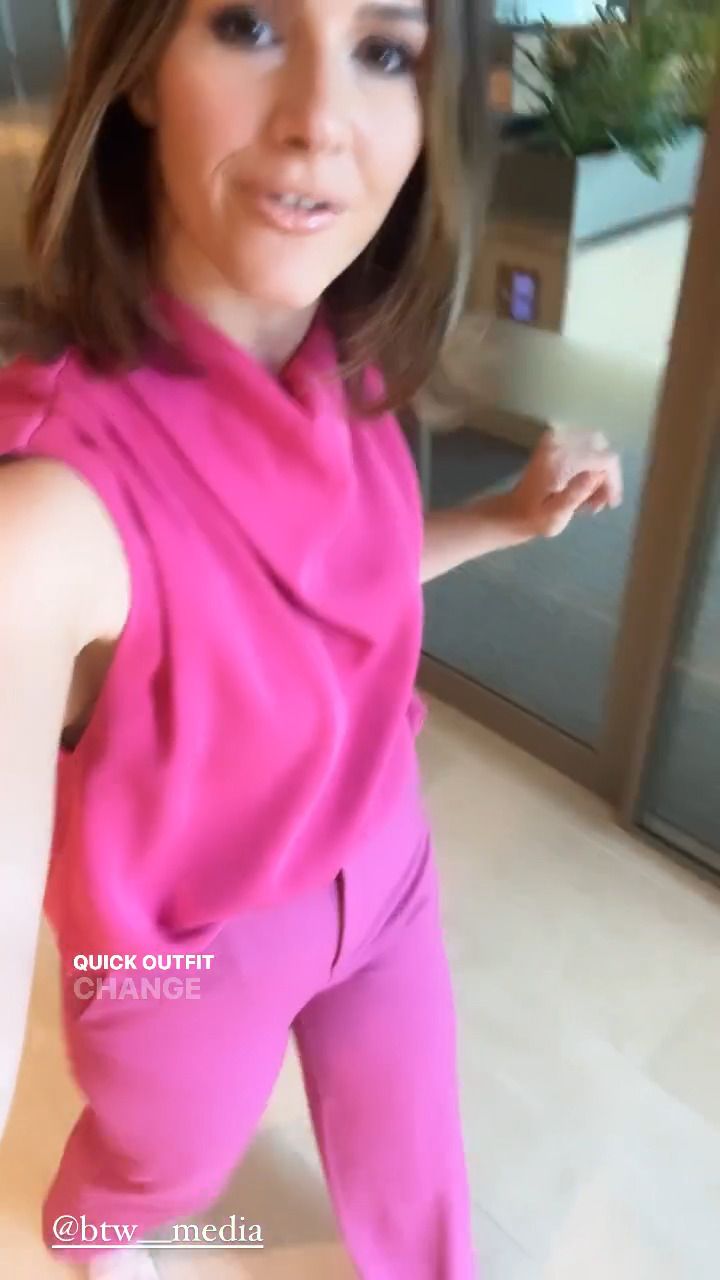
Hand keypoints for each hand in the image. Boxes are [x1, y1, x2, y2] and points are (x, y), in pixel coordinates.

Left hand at [508, 429, 622, 539]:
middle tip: (600, 502)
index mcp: (560, 458)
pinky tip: (584, 489)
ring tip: (591, 500)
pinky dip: (590, 466)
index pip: (605, 458)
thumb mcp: (556, 514)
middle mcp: (559, 441)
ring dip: (599, 472)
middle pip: (602, 448)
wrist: (513, 511)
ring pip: (596, 447)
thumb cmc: (535, 518)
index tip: (611, 503)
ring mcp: (557, 438)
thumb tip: (596, 474)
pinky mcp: (556, 442)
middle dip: (607, 475)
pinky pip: (585, 447)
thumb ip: (575, 494)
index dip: (614, 480)